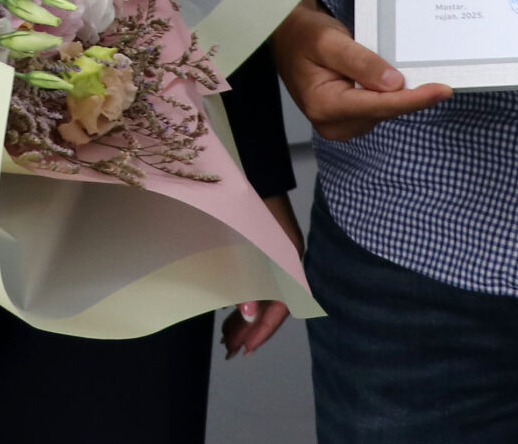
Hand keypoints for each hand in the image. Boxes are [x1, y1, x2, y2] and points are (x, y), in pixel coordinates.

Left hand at [222, 193, 307, 357]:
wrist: (252, 167)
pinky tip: (231, 307)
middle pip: (272, 305)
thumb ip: (248, 280)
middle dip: (252, 328)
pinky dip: (246, 296)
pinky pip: (259, 281)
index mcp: (289, 264)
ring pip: (264, 294)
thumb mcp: (247, 245)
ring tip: (228, 335)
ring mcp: (276, 255)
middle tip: (231, 348)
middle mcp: (286, 263)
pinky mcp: (265, 247)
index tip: (246, 349)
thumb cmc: (249, 203)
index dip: (263, 331)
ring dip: (247, 315)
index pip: (281, 309)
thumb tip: (249, 314)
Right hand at [272, 0, 450, 139]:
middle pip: (386, 111)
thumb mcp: (329, 40)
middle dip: (411, 95)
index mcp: (324, 106)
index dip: (414, 99)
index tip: (442, 91)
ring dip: (400, 94)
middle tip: (439, 76)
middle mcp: (333, 124)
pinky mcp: (350, 120)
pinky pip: (380, 108)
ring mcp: (341, 125)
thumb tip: (394, 83)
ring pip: (386, 111)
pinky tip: (393, 79)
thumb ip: (360, 61)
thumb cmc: (304, 36)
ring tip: (406, 69)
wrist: (289, 38)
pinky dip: (391, 94)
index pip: (379, 105)